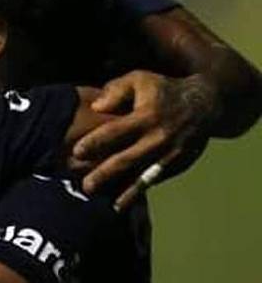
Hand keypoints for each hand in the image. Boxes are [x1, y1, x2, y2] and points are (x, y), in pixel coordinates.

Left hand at [73, 70, 213, 208]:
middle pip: (127, 159)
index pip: (116, 132)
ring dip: (122, 190)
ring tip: (103, 201)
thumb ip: (116, 90)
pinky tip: (121, 202)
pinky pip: (154, 181)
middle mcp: (158, 138)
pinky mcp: (177, 165)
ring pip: (142, 176)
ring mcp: (169, 155)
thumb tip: (95, 106)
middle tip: (85, 186)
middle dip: (104, 174)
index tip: (77, 152)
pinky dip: (138, 191)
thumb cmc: (163, 91)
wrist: (204, 105)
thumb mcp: (140, 80)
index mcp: (146, 116)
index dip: (96, 142)